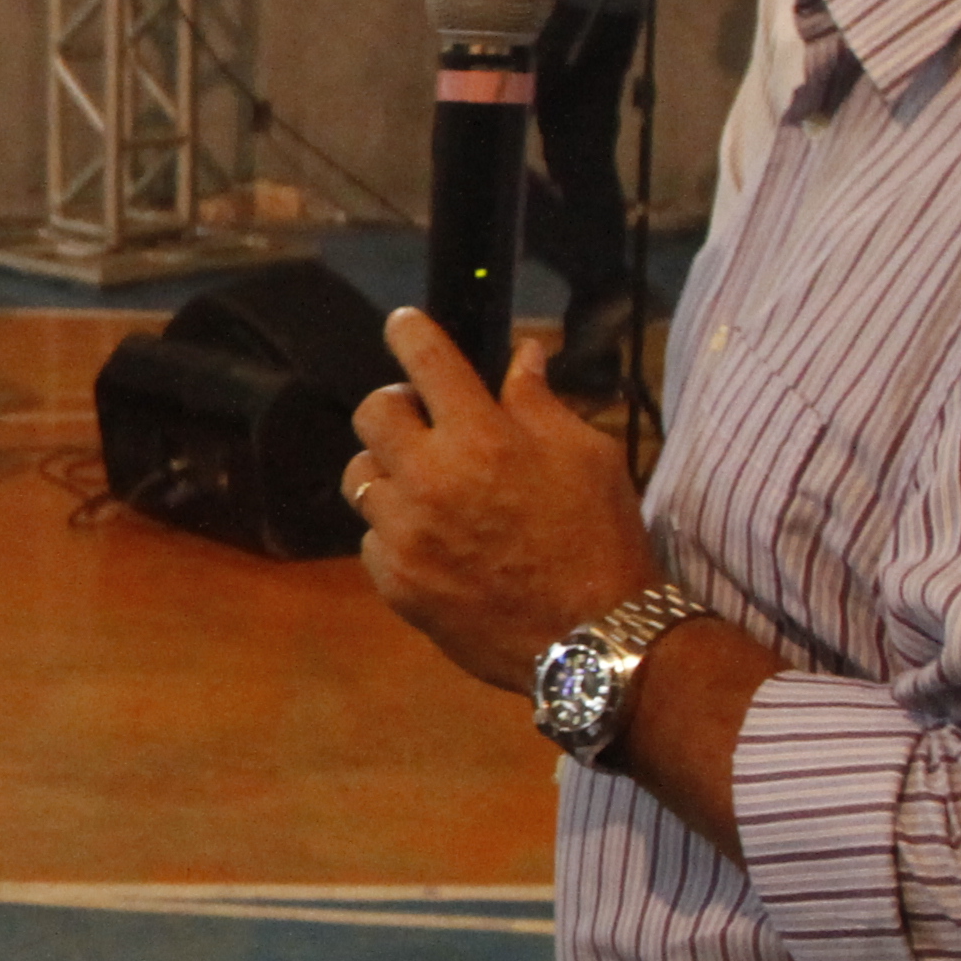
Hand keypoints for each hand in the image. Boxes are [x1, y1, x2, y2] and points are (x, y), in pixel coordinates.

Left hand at [347, 310, 657, 690]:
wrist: (593, 636)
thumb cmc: (599, 537)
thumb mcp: (587, 455)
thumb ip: (539, 402)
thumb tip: (522, 355)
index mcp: (482, 437)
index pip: (427, 362)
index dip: (409, 332)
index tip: (402, 324)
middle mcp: (430, 478)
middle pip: (372, 413)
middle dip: (395, 404)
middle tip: (421, 416)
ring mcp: (405, 533)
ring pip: (360, 475)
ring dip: (387, 467)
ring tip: (424, 481)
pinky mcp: (394, 580)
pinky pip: (371, 535)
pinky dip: (395, 528)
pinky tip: (432, 538)